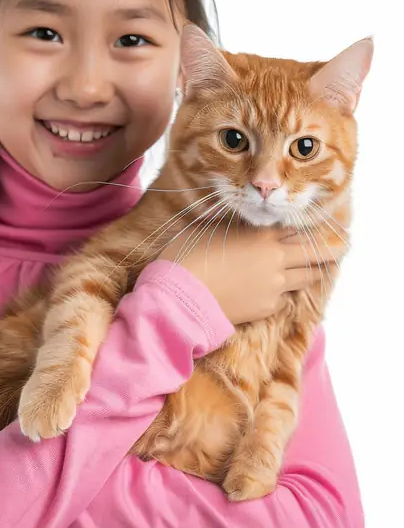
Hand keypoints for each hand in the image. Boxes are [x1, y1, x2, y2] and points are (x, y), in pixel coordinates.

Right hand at [158, 222, 342, 324]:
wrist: (181, 297)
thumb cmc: (188, 256)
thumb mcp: (208, 229)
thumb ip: (230, 225)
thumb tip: (236, 220)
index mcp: (262, 235)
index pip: (296, 229)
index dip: (312, 227)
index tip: (325, 226)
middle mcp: (275, 259)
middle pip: (314, 252)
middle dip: (333, 248)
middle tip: (346, 243)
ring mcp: (275, 286)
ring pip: (306, 276)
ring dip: (313, 270)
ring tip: (320, 267)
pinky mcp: (267, 308)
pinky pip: (285, 298)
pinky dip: (285, 292)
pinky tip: (279, 291)